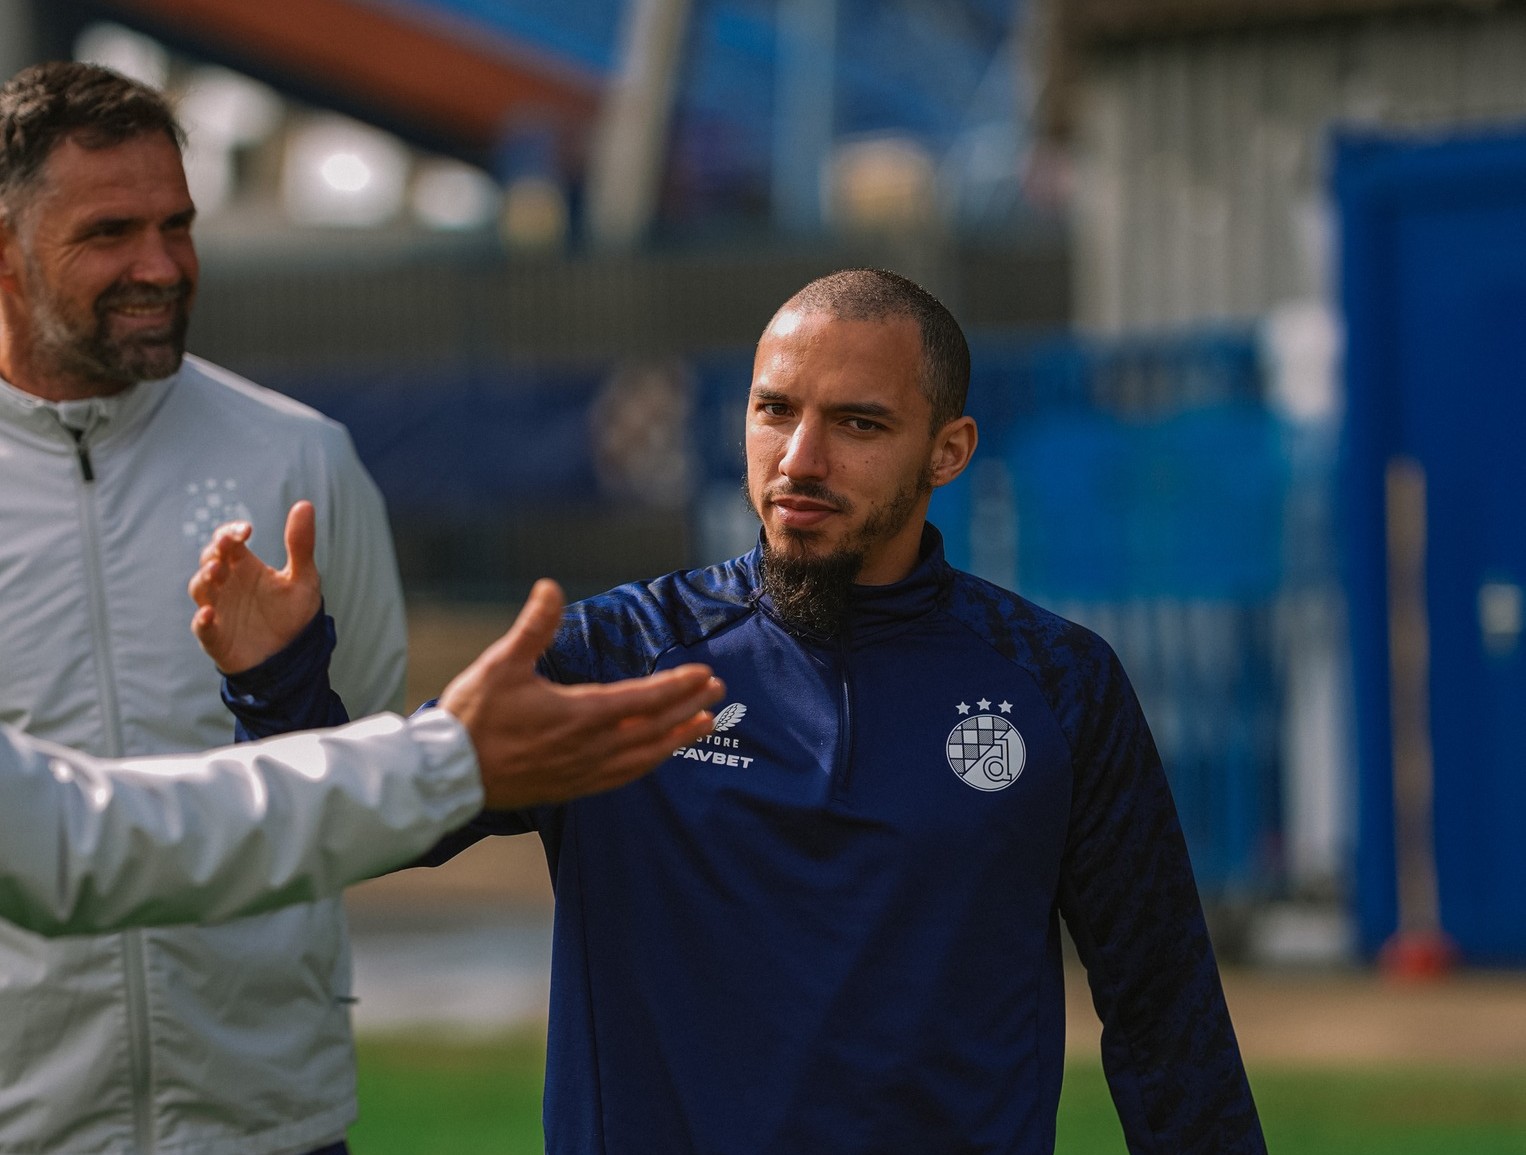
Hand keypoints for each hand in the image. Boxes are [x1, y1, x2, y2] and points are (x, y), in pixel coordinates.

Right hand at [189, 501, 322, 673]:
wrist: (294, 657)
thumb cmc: (294, 614)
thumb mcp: (303, 578)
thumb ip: (300, 544)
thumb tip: (305, 504)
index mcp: (244, 566)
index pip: (226, 541)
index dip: (230, 532)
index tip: (246, 530)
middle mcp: (227, 584)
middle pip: (209, 560)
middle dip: (214, 553)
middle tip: (226, 548)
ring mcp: (218, 609)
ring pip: (200, 589)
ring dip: (205, 578)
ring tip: (217, 571)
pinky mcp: (217, 637)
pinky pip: (203, 628)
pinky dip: (202, 621)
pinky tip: (209, 615)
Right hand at [439, 579, 723, 808]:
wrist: (447, 774)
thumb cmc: (473, 717)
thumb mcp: (501, 664)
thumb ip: (533, 627)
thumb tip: (550, 587)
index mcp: (579, 714)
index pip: (643, 699)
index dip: (677, 686)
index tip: (705, 674)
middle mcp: (589, 747)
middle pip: (654, 728)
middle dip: (689, 707)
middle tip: (718, 692)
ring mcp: (583, 771)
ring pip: (644, 756)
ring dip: (677, 738)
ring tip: (703, 723)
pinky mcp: (572, 787)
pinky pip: (623, 777)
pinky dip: (648, 763)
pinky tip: (656, 756)